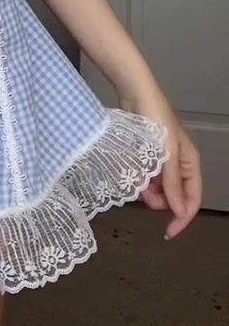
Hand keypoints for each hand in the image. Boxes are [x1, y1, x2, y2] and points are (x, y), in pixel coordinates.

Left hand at [118, 82, 201, 240]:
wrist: (136, 93)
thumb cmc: (156, 120)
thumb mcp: (166, 154)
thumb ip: (172, 184)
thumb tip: (180, 212)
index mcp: (190, 164)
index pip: (193, 200)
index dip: (183, 218)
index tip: (168, 233)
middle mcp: (178, 165)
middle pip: (174, 196)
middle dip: (160, 201)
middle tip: (145, 196)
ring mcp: (162, 161)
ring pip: (157, 188)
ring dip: (148, 191)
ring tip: (136, 183)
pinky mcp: (146, 155)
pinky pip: (145, 177)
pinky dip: (139, 180)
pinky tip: (131, 176)